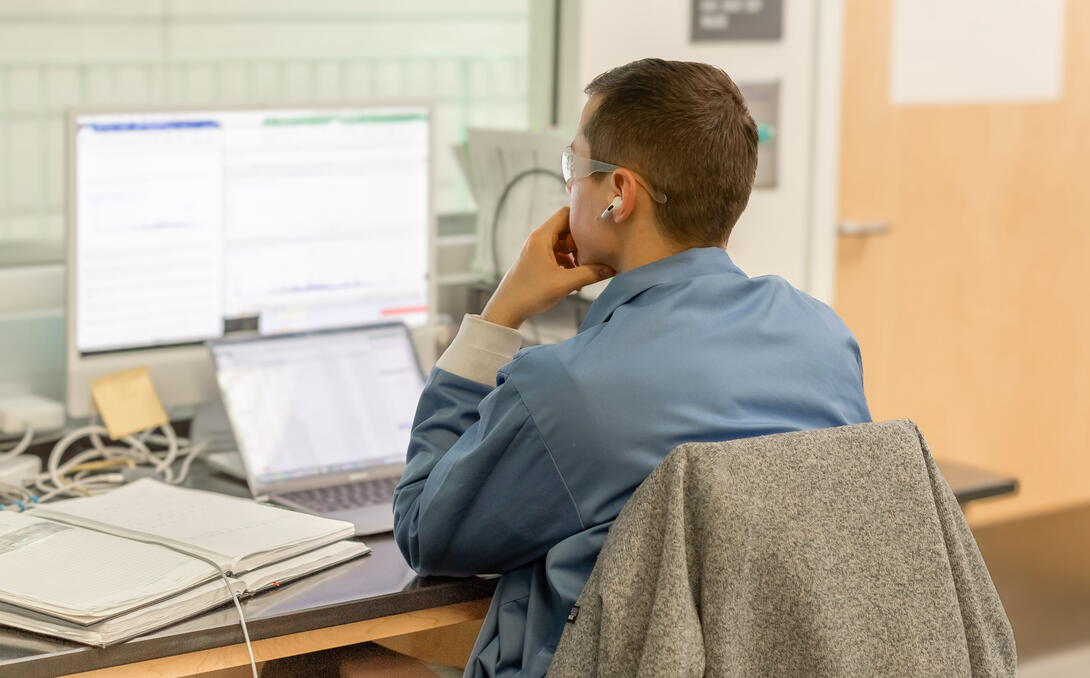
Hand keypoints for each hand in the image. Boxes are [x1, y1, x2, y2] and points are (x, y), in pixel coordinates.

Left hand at [481, 207, 614, 329]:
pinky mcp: (536, 262)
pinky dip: (567, 264)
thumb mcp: (564, 284)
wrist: (506, 309)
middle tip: (592, 256)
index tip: (596, 232)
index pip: (566, 214)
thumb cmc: (530, 294)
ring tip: (584, 270)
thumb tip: (611, 269)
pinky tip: (574, 280)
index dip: (582, 219)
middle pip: (566, 229)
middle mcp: (538, 240)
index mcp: (542, 237)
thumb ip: (589, 274)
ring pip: (562, 244)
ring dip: (575, 255)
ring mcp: (536, 251)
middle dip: (581, 241)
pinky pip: (556, 255)